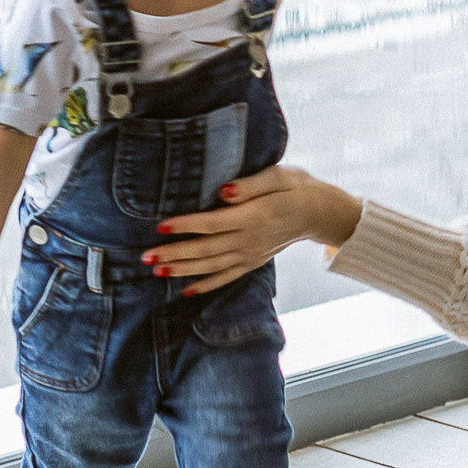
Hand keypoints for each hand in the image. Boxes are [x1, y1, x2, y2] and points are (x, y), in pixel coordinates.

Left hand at [148, 164, 358, 291]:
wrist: (320, 213)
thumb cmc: (297, 188)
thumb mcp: (280, 176)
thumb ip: (250, 184)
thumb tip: (222, 191)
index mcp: (253, 216)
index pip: (212, 222)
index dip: (185, 225)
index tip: (160, 225)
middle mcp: (249, 240)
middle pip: (205, 249)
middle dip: (174, 253)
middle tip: (146, 257)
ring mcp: (250, 255)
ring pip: (211, 266)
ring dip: (182, 270)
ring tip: (156, 271)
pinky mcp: (253, 262)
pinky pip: (226, 277)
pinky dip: (205, 286)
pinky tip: (185, 291)